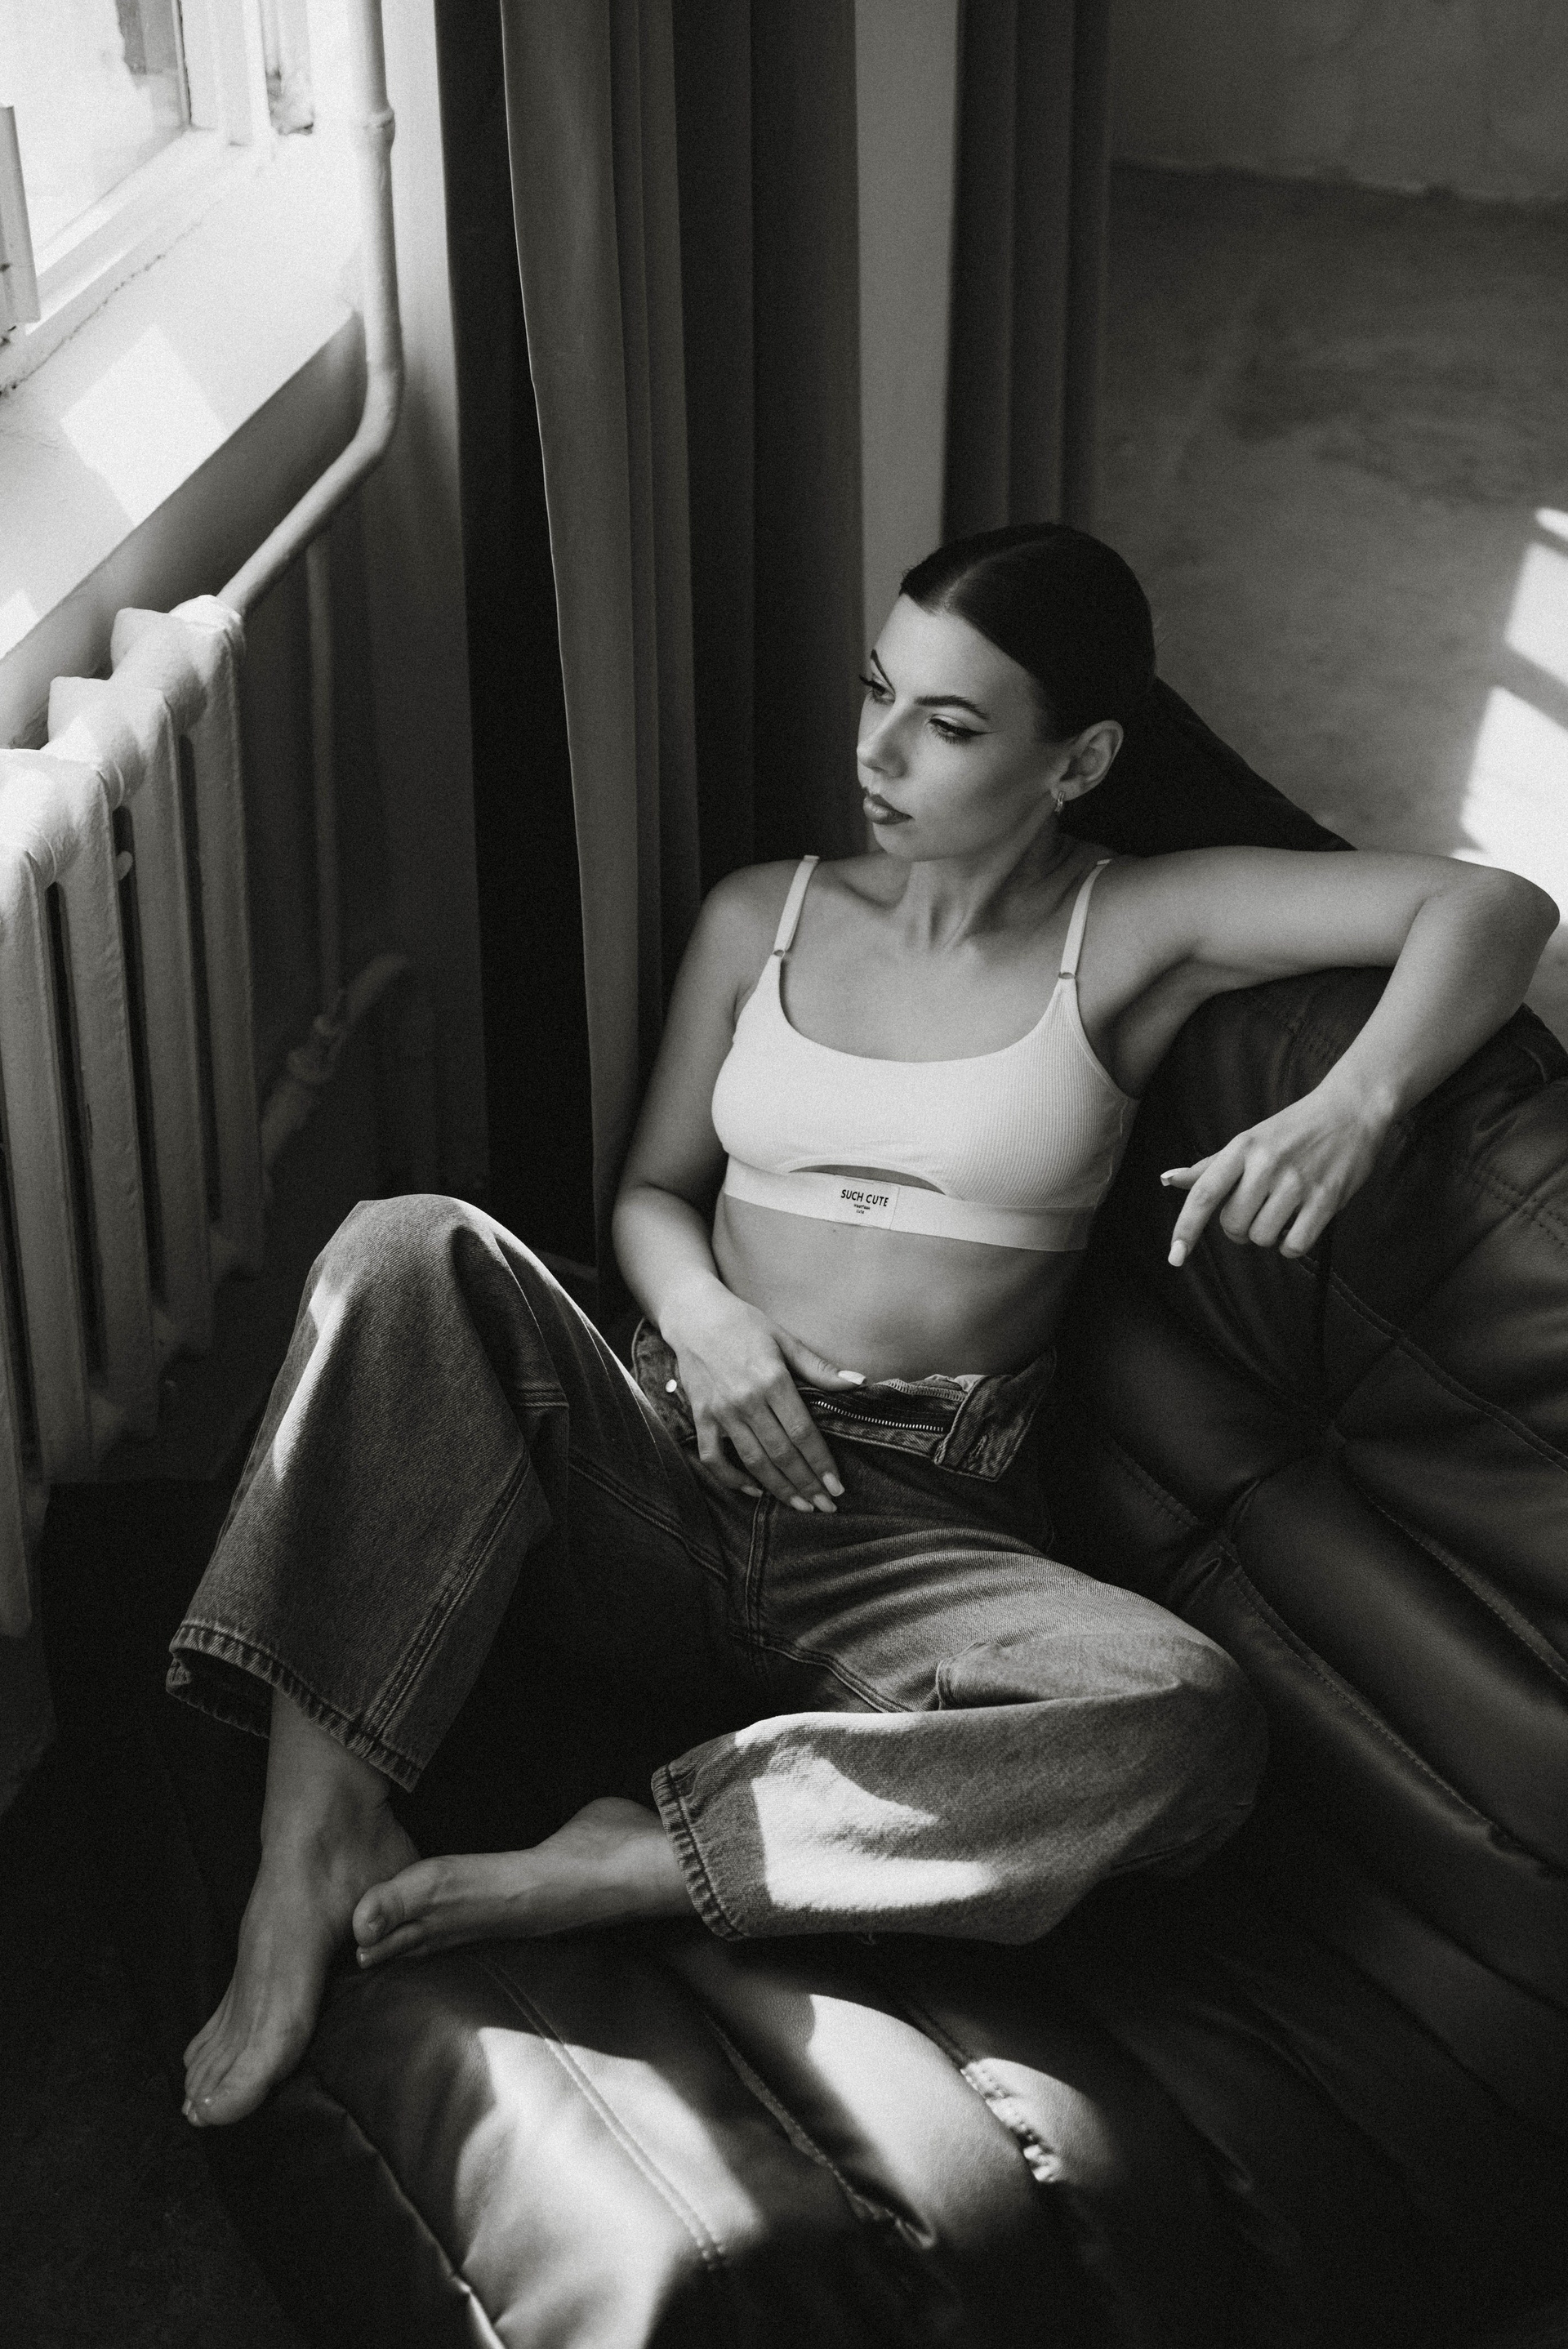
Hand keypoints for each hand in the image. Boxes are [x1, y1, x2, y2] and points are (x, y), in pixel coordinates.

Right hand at [661, 1285, 861, 1511]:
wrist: (694, 1315)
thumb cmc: (744, 1324)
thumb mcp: (785, 1339)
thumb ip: (820, 1368)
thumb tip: (859, 1382)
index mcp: (772, 1380)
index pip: (803, 1433)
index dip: (821, 1463)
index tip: (836, 1486)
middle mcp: (746, 1400)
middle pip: (782, 1454)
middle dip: (807, 1484)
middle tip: (826, 1506)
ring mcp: (721, 1411)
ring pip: (753, 1461)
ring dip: (779, 1488)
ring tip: (800, 1505)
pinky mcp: (701, 1417)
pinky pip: (713, 1457)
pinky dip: (731, 1478)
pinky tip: (753, 1489)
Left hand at [1160, 1082, 1392, 1267]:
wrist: (1352, 1110)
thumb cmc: (1293, 1129)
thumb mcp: (1248, 1140)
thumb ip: (1209, 1167)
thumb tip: (1169, 1180)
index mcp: (1242, 1148)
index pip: (1203, 1194)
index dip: (1186, 1229)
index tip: (1175, 1257)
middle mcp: (1266, 1163)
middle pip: (1233, 1225)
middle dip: (1239, 1228)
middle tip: (1255, 1210)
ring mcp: (1298, 1181)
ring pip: (1262, 1237)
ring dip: (1268, 1235)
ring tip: (1281, 1212)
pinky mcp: (1326, 1198)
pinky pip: (1295, 1245)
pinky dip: (1292, 1244)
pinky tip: (1298, 1225)